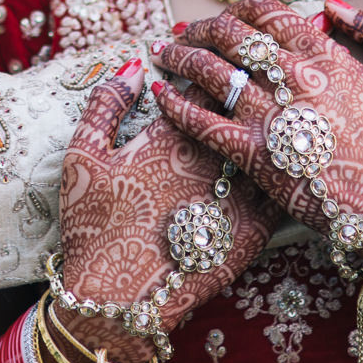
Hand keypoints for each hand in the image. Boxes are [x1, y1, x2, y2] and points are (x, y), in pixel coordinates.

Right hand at [56, 60, 276, 362]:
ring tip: (263, 118)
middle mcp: (210, 160)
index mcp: (170, 135)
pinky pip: (279, 187)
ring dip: (266, 125)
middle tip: (240, 81)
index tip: (207, 63)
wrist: (117, 299)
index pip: (205, 81)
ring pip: (266, 143)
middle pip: (241, 106)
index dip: (209, 65)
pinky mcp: (254, 230)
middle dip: (242, 87)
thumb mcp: (83, 156)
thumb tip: (134, 66)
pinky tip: (276, 163)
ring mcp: (236, 195)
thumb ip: (105, 103)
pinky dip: (280, 169)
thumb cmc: (94, 225)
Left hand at [153, 0, 362, 269]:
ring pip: (207, 69)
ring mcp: (268, 113)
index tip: (224, 16)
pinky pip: (198, 119)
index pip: (265, 11)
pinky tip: (159, 94)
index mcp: (323, 54)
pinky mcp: (250, 152)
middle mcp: (290, 76)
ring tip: (164, 54)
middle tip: (182, 34)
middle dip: (199, 28)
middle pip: (228, 33)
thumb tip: (333, 3)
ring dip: (179, 56)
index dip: (236, 7)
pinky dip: (172, 102)